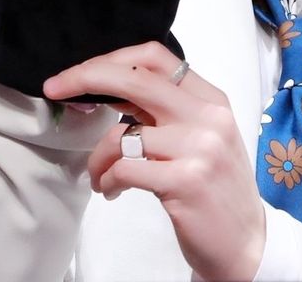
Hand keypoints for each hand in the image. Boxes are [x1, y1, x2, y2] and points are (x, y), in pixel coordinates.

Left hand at [44, 42, 265, 281]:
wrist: (246, 244)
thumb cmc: (214, 189)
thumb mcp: (199, 138)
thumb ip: (163, 112)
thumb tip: (106, 88)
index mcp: (211, 99)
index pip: (155, 57)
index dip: (112, 58)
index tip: (79, 73)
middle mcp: (208, 116)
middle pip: (136, 78)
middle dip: (86, 77)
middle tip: (55, 88)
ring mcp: (199, 147)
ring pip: (121, 134)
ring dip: (97, 157)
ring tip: (100, 175)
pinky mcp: (185, 181)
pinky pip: (124, 169)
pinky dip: (106, 180)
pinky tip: (111, 191)